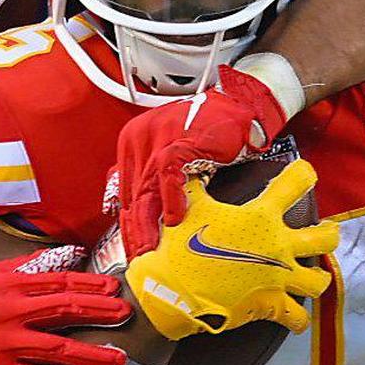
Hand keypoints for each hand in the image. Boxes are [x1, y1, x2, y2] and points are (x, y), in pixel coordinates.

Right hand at [0, 246, 132, 364]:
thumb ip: (26, 265)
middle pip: (64, 310)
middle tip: (125, 314)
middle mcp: (11, 314)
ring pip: (59, 348)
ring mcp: (7, 346)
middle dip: (99, 312)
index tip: (113, 289)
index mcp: (9, 287)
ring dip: (94, 353)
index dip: (89, 286)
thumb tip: (65, 254)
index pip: (59, 282)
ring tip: (119, 358)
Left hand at [113, 65, 288, 257]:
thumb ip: (156, 179)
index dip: (129, 225)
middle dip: (136, 232)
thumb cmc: (210, 131)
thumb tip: (147, 216)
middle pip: (133, 195)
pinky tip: (178, 222)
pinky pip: (169, 177)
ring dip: (151, 225)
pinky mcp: (179, 140)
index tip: (134, 250)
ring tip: (155, 251)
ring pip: (146, 191)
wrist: (239, 105)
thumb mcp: (173, 152)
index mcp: (133, 142)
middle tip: (142, 259)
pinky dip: (173, 202)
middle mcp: (139, 139)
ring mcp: (157, 138)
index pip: (125, 192)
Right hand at [125, 159, 337, 339]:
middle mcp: (278, 246)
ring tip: (316, 276)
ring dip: (319, 278)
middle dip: (329, 233)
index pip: (295, 183)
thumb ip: (197, 185)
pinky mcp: (270, 305)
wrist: (173, 290)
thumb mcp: (190, 206)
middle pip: (324, 238)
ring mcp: (277, 278)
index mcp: (261, 216)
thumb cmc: (182, 247)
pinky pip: (297, 317)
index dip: (303, 173)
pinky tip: (297, 318)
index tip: (304, 173)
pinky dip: (299, 319)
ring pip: (318, 281)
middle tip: (327, 231)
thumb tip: (192, 166)